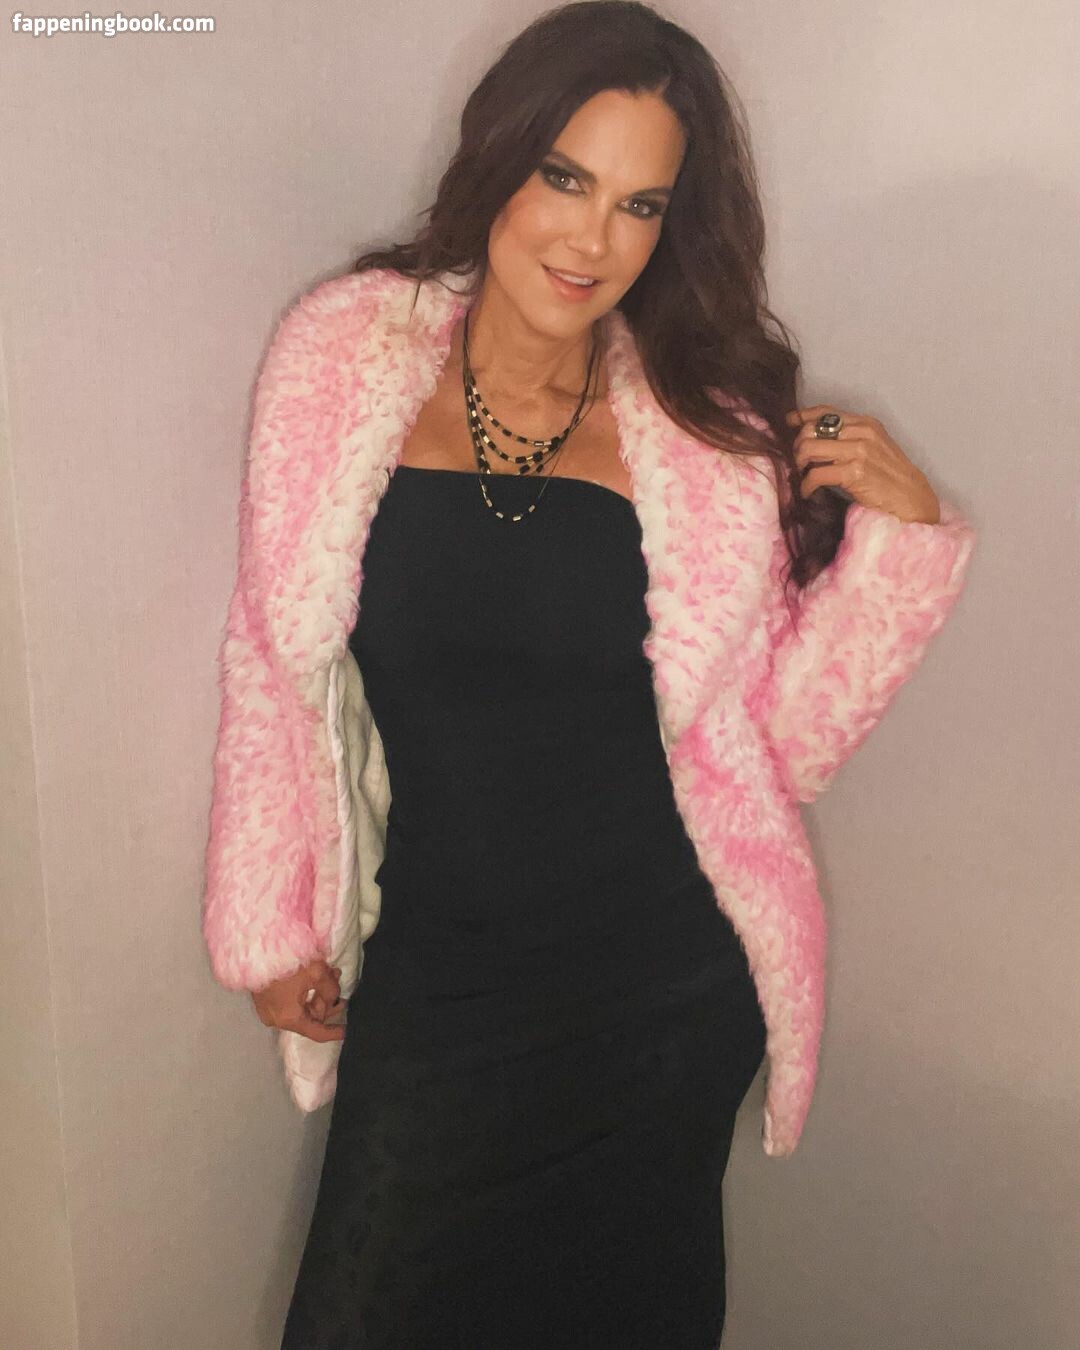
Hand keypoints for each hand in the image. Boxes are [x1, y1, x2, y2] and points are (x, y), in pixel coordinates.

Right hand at [250, 958, 345, 1041]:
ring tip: (332, 975)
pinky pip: (290, 1001)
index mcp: (289, 1018)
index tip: (346, 1032)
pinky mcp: (264, 998)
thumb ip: (331, 990)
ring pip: (301, 1008)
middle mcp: (276, 1019)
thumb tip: (333, 997)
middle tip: (340, 988)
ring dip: (318, 993)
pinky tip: (316, 975)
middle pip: (310, 1018)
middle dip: (327, 1002)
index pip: (316, 1032)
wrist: (255, 946)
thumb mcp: (317, 973)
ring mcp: (268, 1009)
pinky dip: (304, 991)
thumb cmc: (286, 961)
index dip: (334, 1032)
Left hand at [785, 406, 940, 523]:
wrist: (912, 499)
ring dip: (798, 464)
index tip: (789, 423)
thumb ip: (849, 438)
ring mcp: (859, 451)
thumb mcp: (873, 448)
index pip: (826, 411)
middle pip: (812, 429)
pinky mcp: (855, 473)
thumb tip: (813, 437)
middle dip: (797, 446)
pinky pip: (816, 474)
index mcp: (866, 423)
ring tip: (800, 475)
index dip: (802, 416)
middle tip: (796, 462)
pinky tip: (806, 492)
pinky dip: (806, 485)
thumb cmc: (890, 477)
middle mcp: (862, 432)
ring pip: (809, 448)